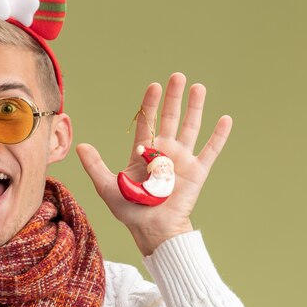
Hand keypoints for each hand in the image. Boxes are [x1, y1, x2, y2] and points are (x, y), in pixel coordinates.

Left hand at [76, 73, 231, 255]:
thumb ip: (95, 165)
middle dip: (173, 97)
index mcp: (144, 153)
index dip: (150, 105)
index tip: (153, 86)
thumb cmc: (129, 211)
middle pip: (170, 118)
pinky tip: (225, 119)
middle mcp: (164, 152)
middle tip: (177, 76)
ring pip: (190, 128)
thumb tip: (81, 146)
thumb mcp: (106, 186)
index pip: (148, 122)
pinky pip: (210, 151)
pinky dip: (218, 135)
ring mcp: (182, 160)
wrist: (152, 230)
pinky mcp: (197, 172)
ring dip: (195, 108)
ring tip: (199, 87)